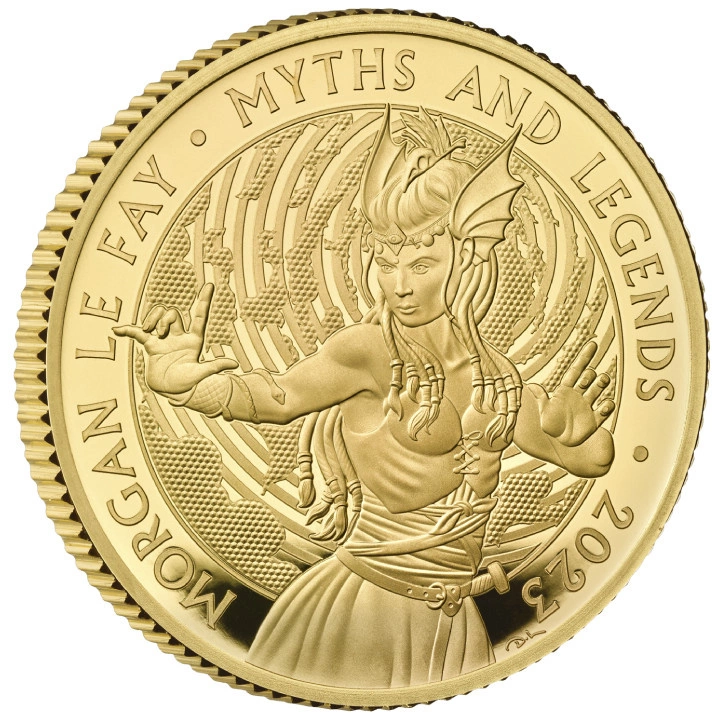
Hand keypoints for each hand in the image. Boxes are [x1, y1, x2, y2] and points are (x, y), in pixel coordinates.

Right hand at [113, 284, 237, 395]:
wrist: (172, 392)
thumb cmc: (189, 384)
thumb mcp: (201, 374)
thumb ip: (214, 366)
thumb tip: (234, 364)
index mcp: (194, 340)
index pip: (200, 316)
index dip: (204, 301)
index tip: (210, 285)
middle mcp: (179, 336)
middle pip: (173, 313)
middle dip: (166, 318)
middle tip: (162, 333)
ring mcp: (165, 340)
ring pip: (158, 318)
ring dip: (152, 321)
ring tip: (150, 333)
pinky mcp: (151, 346)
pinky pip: (138, 333)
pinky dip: (128, 330)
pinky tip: (117, 330)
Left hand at [527, 341, 614, 447]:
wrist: (560, 443)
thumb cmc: (551, 426)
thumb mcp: (544, 412)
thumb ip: (541, 399)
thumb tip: (531, 386)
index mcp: (565, 391)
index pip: (575, 370)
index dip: (583, 357)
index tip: (592, 345)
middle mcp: (578, 396)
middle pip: (587, 379)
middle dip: (590, 375)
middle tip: (590, 375)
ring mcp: (588, 406)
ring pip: (597, 390)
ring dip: (601, 384)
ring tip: (603, 379)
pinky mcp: (594, 420)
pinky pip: (603, 411)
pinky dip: (606, 407)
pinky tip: (606, 404)